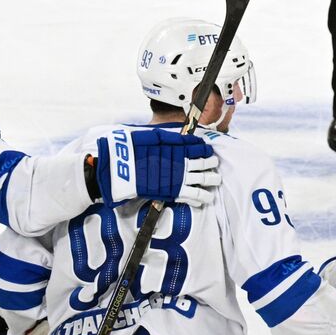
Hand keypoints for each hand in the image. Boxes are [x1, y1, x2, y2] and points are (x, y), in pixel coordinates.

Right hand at [92, 128, 219, 207]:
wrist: (120, 167)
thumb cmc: (131, 149)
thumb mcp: (150, 137)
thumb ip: (167, 139)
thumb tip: (182, 138)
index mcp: (177, 147)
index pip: (199, 147)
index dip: (205, 150)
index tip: (208, 151)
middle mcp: (182, 162)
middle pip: (205, 163)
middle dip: (212, 163)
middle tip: (214, 164)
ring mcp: (180, 177)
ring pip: (205, 180)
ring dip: (213, 180)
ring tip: (215, 180)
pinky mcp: (175, 192)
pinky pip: (195, 195)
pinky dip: (202, 197)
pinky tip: (205, 197)